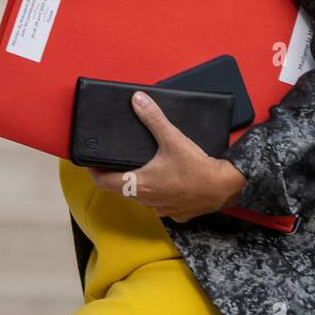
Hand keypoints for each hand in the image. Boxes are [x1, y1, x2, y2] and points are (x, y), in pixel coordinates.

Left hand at [86, 90, 248, 222]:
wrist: (224, 188)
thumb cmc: (197, 167)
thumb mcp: (172, 138)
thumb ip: (153, 118)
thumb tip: (138, 100)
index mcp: (140, 184)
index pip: (104, 182)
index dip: (95, 172)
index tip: (90, 164)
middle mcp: (147, 201)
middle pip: (122, 190)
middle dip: (116, 176)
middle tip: (115, 162)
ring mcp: (161, 209)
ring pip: (141, 198)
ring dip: (138, 186)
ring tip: (141, 169)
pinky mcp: (176, 214)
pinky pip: (160, 205)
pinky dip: (159, 194)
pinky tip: (167, 183)